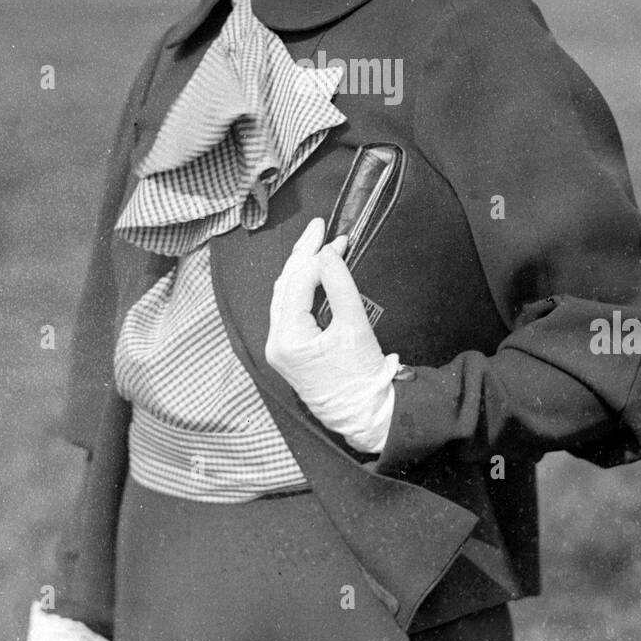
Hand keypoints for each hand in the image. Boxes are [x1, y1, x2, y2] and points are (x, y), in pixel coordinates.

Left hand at [266, 217, 399, 452]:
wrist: (364, 413)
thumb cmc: (361, 376)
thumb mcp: (354, 327)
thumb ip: (339, 285)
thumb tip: (328, 252)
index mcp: (288, 340)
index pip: (297, 284)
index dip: (316, 257)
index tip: (338, 238)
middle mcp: (276, 342)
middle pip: (285, 285)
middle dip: (302, 254)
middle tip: (319, 227)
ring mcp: (280, 346)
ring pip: (284, 294)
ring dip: (300, 267)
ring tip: (315, 242)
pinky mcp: (289, 348)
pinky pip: (289, 308)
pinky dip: (300, 286)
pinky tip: (311, 269)